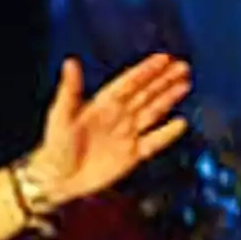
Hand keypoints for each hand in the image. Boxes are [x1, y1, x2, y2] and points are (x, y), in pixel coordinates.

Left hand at [23, 54, 191, 207]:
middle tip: (182, 67)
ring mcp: (126, 135)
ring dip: (168, 99)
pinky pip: (153, 143)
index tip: (163, 58)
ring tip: (185, 85)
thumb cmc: (55, 147)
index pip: (129, 83)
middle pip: (146, 94)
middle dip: (164, 80)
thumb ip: (70, 90)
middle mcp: (118, 116)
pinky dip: (166, 135)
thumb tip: (70, 62)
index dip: (146, 71)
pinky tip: (180, 124)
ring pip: (152, 113)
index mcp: (103, 104)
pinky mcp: (131, 156)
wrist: (57, 181)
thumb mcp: (60, 116)